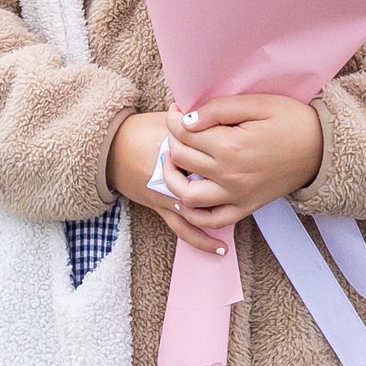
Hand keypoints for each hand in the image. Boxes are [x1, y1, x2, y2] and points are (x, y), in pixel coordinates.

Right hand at [108, 109, 238, 257]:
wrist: (110, 147)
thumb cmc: (141, 129)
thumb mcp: (169, 117)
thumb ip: (195, 119)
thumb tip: (221, 117)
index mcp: (174, 146)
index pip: (207, 151)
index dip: (228, 149)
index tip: (249, 143)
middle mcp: (172, 173)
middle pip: (207, 181)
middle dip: (230, 180)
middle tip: (254, 178)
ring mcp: (166, 194)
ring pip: (198, 207)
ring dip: (222, 210)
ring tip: (247, 212)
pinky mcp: (160, 207)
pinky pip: (183, 228)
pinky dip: (201, 239)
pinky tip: (220, 248)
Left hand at [152, 93, 323, 230]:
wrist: (323, 149)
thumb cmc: (292, 121)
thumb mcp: (258, 103)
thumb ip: (219, 110)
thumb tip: (186, 120)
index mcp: (231, 146)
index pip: (184, 133)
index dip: (174, 118)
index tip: (177, 109)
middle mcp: (230, 175)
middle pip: (181, 158)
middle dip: (173, 139)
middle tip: (179, 128)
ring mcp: (237, 196)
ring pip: (187, 196)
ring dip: (172, 178)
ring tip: (175, 161)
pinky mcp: (246, 207)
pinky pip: (211, 220)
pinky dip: (193, 213)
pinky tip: (187, 196)